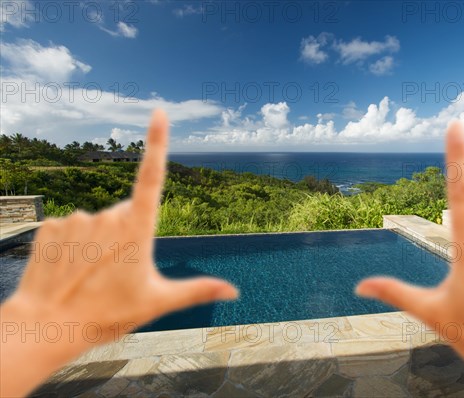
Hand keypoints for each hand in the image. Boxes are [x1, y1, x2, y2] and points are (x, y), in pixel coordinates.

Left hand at [1, 110, 237, 396]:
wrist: (48, 327)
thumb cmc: (107, 314)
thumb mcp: (158, 302)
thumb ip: (198, 290)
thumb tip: (235, 293)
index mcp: (137, 229)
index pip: (151, 176)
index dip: (157, 142)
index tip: (159, 112)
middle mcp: (107, 216)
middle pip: (126, 214)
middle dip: (127, 235)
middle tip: (118, 272)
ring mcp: (77, 219)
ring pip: (98, 222)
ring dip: (99, 241)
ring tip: (92, 274)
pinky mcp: (52, 225)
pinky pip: (71, 227)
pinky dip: (74, 244)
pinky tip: (71, 268)